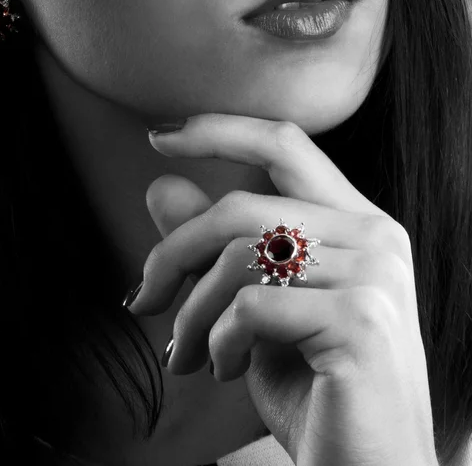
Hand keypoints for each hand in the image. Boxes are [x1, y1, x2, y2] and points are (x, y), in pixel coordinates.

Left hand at [129, 114, 439, 465]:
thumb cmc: (313, 388)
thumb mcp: (255, 308)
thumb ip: (216, 245)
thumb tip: (161, 187)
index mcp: (354, 224)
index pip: (284, 145)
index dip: (218, 130)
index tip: (159, 136)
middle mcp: (374, 237)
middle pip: (239, 209)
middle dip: (172, 255)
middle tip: (144, 301)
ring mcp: (374, 276)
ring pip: (237, 257)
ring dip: (191, 313)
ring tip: (186, 354)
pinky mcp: (359, 320)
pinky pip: (250, 306)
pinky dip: (217, 341)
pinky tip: (223, 369)